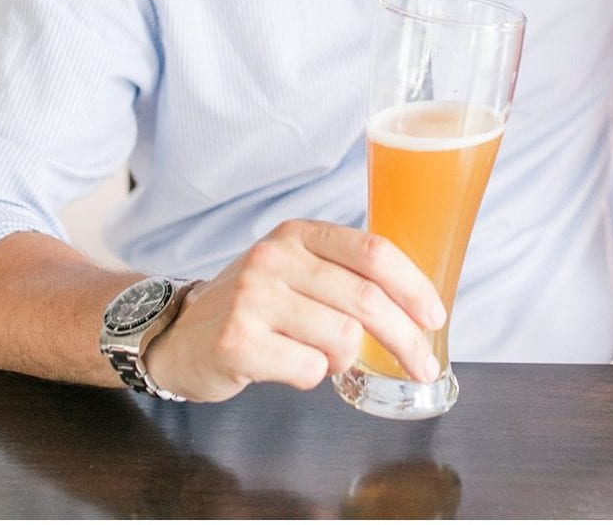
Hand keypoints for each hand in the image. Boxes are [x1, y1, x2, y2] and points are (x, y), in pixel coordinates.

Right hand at [141, 220, 445, 402]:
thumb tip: (414, 308)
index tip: (435, 317)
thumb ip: (343, 276)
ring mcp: (252, 298)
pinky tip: (294, 368)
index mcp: (297, 234)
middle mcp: (274, 258)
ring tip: (330, 361)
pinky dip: (313, 377)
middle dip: (406, 339)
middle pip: (366, 299)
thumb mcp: (294, 270)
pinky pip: (308, 369)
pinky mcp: (236, 341)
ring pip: (341, 337)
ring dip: (349, 361)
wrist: (177, 333)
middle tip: (422, 365)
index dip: (413, 286)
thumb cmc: (251, 305)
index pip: (373, 251)